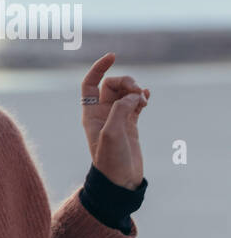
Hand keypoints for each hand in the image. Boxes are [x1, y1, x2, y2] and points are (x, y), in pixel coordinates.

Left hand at [81, 52, 148, 189]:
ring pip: (125, 93)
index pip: (90, 84)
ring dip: (135, 90)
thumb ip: (120, 110)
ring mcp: (117, 118)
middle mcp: (101, 114)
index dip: (99, 68)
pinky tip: (147, 98)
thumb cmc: (111, 160)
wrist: (121, 181)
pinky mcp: (131, 124)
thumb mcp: (112, 134)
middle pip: (111, 85)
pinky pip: (136, 103)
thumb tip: (132, 95)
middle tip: (136, 92)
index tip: (113, 56)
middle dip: (125, 82)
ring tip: (143, 100)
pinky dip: (141, 97)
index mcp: (90, 114)